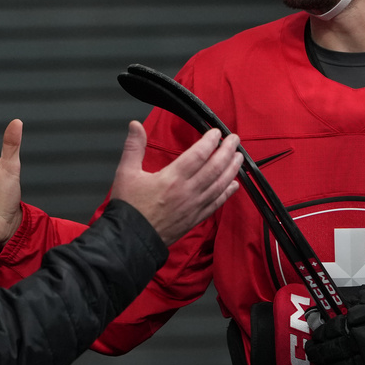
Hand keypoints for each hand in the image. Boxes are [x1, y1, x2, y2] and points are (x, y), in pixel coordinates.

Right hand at [109, 121, 241, 245]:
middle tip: (234, 139)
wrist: (131, 239)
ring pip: (219, 185)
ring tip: (239, 157)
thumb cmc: (129, 208)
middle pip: (214, 168)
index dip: (210, 141)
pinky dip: (227, 193)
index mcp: (172, 178)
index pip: (198, 155)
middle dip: (227, 152)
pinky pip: (216, 203)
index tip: (216, 132)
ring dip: (231, 169)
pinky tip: (234, 185)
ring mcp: (194, 206)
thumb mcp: (126, 173)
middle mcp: (187, 191)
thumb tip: (136, 125)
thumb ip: (134, 147)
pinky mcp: (195, 218)